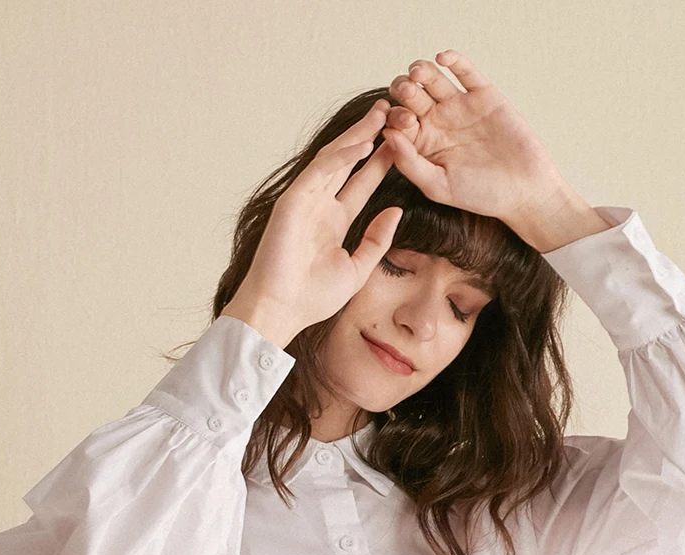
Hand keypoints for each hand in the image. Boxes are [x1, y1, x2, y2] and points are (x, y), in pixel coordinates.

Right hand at [223, 100, 403, 346]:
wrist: (281, 311)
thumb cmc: (312, 297)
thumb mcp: (358, 269)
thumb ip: (377, 240)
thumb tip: (396, 210)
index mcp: (334, 221)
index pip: (362, 183)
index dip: (382, 162)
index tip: (403, 143)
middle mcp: (319, 205)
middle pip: (349, 162)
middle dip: (370, 136)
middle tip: (393, 112)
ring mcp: (305, 200)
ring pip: (335, 158)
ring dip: (357, 135)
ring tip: (380, 113)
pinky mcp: (292, 201)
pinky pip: (319, 171)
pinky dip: (341, 156)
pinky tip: (362, 142)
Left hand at [380, 52, 596, 249]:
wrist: (523, 190)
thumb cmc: (480, 194)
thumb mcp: (438, 185)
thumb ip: (409, 163)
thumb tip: (386, 134)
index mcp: (422, 142)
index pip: (398, 121)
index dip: (395, 116)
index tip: (404, 122)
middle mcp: (437, 121)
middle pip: (411, 95)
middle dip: (404, 89)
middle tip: (407, 91)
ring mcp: (459, 105)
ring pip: (433, 79)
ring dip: (421, 71)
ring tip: (418, 72)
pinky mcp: (483, 94)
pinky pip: (465, 71)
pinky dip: (453, 60)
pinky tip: (443, 58)